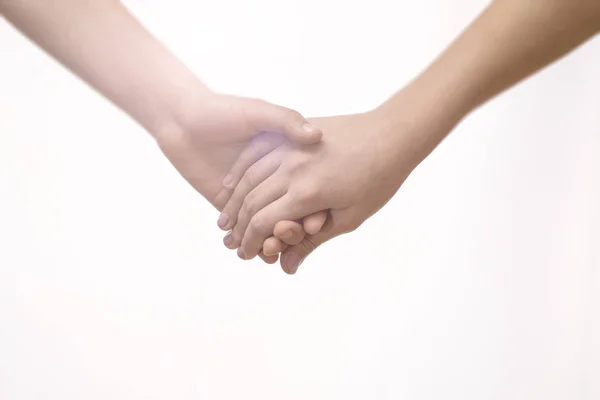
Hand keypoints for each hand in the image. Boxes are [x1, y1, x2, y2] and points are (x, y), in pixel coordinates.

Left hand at [154, 92, 323, 262]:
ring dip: (277, 242)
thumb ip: (287, 122)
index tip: (319, 220)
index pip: (311, 190)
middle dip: (295, 229)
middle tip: (296, 236)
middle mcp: (275, 182)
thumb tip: (315, 135)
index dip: (317, 207)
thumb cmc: (224, 111)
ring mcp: (254, 198)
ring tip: (275, 248)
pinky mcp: (232, 210)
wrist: (182, 122)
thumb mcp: (260, 112)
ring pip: (273, 228)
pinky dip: (258, 247)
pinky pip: (250, 234)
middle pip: (294, 214)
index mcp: (289, 161)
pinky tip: (262, 254)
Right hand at [219, 92, 451, 272]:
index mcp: (307, 194)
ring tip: (225, 219)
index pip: (263, 223)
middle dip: (238, 226)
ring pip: (248, 177)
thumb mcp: (349, 218)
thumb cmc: (378, 179)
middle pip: (251, 202)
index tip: (246, 255)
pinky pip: (257, 152)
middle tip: (230, 241)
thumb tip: (287, 267)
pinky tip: (231, 183)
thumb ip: (313, 241)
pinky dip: (240, 170)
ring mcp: (290, 148)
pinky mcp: (291, 134)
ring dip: (233, 201)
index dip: (251, 243)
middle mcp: (292, 169)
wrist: (391, 134)